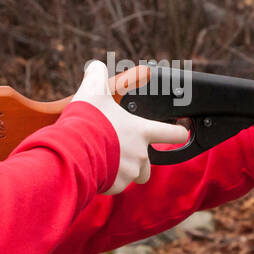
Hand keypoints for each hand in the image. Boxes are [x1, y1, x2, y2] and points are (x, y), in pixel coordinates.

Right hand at [70, 60, 189, 194]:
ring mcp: (129, 172)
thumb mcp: (93, 90)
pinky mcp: (115, 186)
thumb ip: (98, 76)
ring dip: (125, 170)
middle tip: (123, 149)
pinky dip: (108, 180)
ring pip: (134, 176)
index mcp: (142, 131)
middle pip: (151, 163)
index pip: (175, 135)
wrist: (72, 149)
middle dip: (141, 158)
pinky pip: (116, 185)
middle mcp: (141, 154)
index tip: (181, 131)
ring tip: (107, 160)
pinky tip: (95, 168)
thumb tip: (95, 66)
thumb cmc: (88, 120)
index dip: (180, 133)